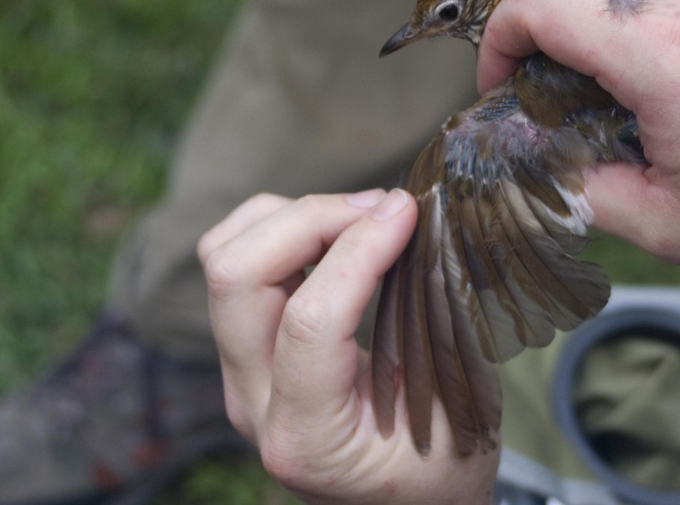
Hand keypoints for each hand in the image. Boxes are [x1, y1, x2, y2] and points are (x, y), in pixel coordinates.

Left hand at [199, 190, 498, 504]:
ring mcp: (241, 375)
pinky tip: (337, 232)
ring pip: (223, 257)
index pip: (310, 322)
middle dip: (312, 217)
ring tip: (360, 214)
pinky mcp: (245, 351)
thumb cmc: (439, 471)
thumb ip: (434, 329)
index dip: (359, 250)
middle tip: (385, 208)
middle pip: (236, 276)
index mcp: (308, 436)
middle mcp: (255, 403)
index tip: (409, 212)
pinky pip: (237, 263)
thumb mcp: (456, 415)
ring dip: (290, 216)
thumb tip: (413, 225)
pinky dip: (282, 227)